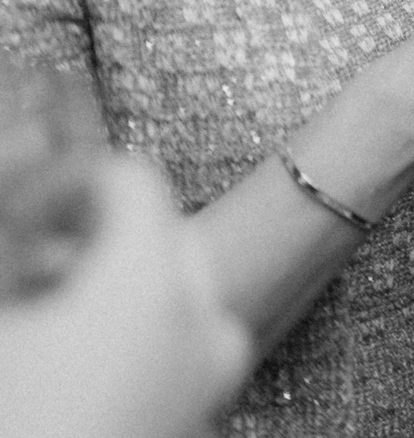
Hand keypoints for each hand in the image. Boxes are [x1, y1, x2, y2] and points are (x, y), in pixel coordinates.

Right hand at [0, 156, 250, 437]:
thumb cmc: (20, 416)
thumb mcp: (4, 326)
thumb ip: (19, 257)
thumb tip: (30, 215)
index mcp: (152, 285)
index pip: (130, 182)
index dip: (69, 186)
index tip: (28, 213)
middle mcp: (203, 323)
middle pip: (158, 240)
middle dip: (92, 242)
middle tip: (31, 270)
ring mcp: (211, 380)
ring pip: (170, 300)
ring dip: (108, 296)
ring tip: (41, 328)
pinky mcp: (200, 421)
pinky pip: (175, 354)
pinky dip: (128, 344)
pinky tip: (67, 373)